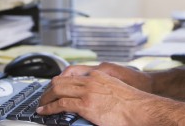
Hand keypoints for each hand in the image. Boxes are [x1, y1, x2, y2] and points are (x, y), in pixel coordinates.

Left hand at [36, 65, 153, 125]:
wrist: (142, 110)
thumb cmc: (134, 104)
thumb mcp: (116, 88)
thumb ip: (103, 88)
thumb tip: (96, 97)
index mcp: (99, 74)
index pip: (71, 72)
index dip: (59, 80)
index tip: (54, 86)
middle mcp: (91, 79)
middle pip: (61, 79)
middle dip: (49, 89)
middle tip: (44, 96)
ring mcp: (88, 91)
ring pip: (58, 89)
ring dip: (46, 98)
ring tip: (41, 104)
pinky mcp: (86, 105)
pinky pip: (61, 104)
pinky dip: (49, 108)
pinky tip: (44, 111)